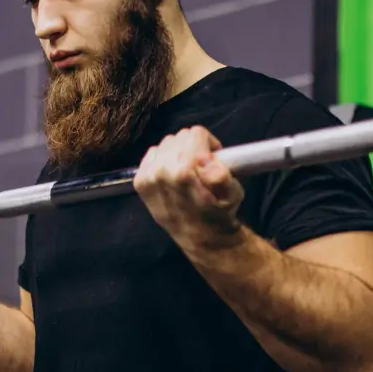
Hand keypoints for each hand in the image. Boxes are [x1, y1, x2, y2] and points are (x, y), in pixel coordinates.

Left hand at [133, 126, 246, 251]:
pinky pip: (152, 154)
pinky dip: (163, 159)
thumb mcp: (233, 194)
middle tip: (201, 167)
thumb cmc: (219, 214)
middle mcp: (161, 171)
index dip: (209, 144)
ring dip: (178, 153)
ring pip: (166, 144)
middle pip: (180, 137)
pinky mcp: (139, 181)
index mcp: (184, 171)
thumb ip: (222, 175)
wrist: (200, 238)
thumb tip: (207, 162)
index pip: (196, 133)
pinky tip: (172, 174)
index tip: (213, 159)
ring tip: (187, 171)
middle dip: (193, 148)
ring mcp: (148, 177)